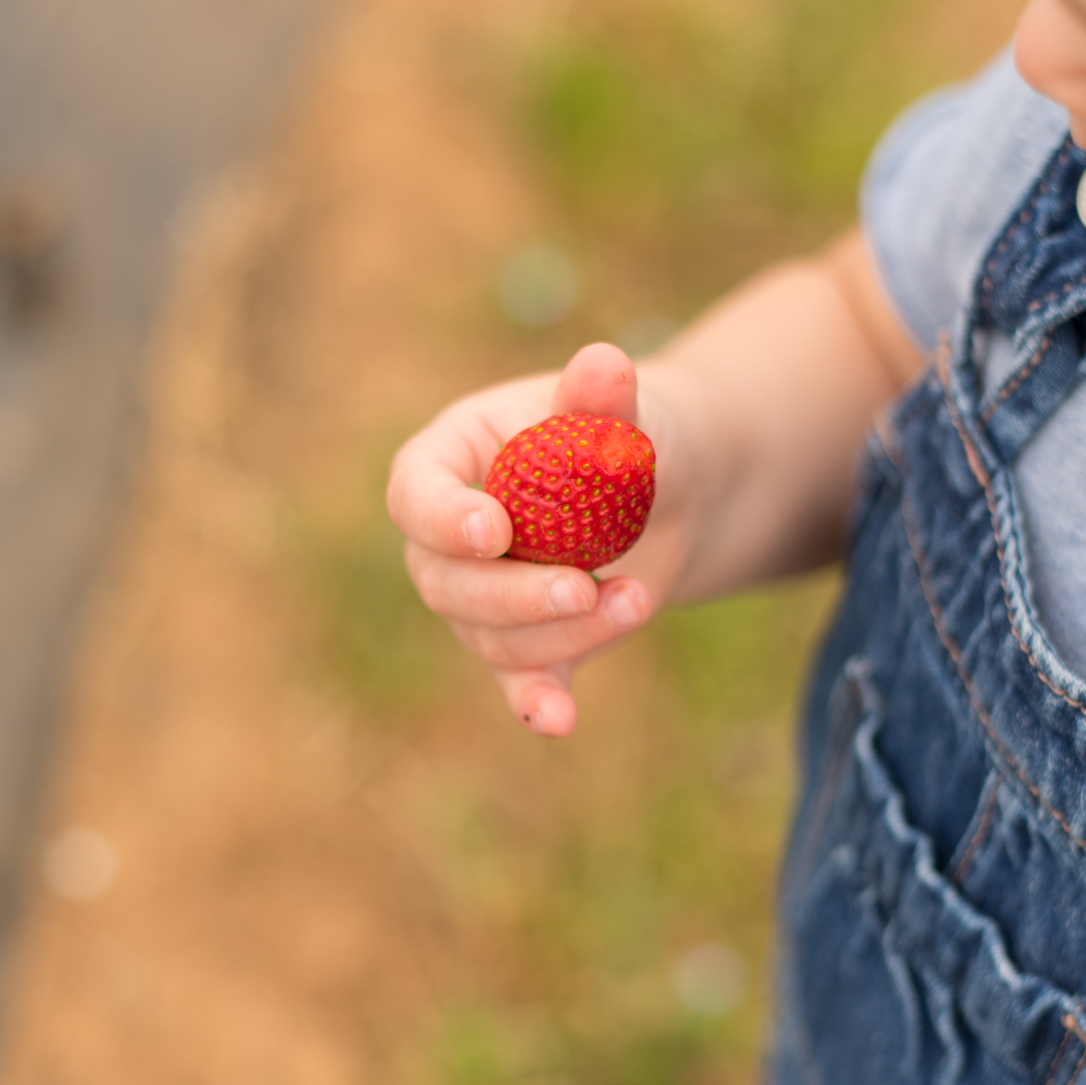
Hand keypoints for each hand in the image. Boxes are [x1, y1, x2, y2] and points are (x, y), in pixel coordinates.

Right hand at [386, 342, 692, 736]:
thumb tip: (604, 364)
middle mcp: (450, 535)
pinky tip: (559, 720)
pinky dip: (537, 702)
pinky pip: (519, 680)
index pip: (416, 494)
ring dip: (560, 631)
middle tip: (583, 586)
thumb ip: (604, 402)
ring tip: (638, 601)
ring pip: (489, 637)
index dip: (443, 518)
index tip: (493, 531)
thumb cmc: (628, 434)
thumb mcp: (625, 413)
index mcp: (452, 459)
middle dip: (513, 593)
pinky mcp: (528, 644)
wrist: (669, 493)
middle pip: (445, 582)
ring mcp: (483, 597)